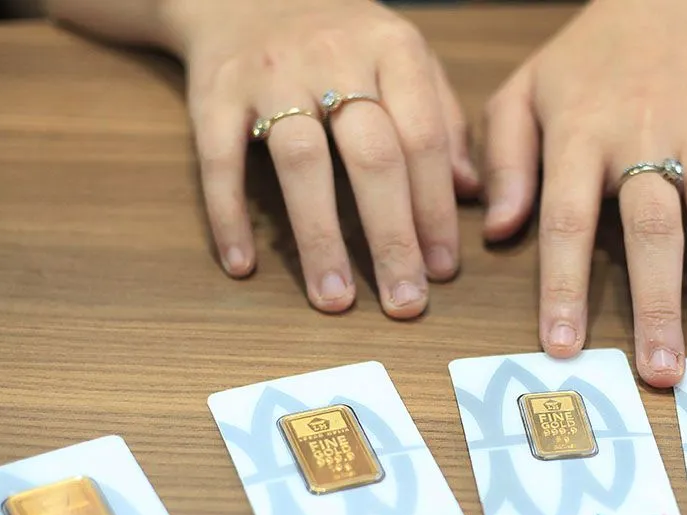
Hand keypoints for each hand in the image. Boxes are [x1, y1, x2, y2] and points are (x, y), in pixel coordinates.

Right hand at [167, 0, 478, 315]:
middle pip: (371, 157)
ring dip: (320, 239)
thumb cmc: (342, 40)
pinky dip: (229, 214)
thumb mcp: (403, 57)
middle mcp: (333, 57)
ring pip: (301, 163)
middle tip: (404, 302)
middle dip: (392, 238)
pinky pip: (219, 159)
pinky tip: (243, 265)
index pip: (423, 140)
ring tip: (334, 300)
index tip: (444, 271)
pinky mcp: (214, 92)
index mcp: (391, 50)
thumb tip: (472, 194)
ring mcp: (271, 75)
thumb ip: (440, 120)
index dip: (436, 211)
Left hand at [482, 0, 686, 386]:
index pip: (569, 219)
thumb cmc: (585, 62)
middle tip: (663, 373)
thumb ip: (506, 159)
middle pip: (655, 229)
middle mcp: (647, 132)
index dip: (566, 286)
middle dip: (658, 305)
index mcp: (581, 131)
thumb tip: (501, 232)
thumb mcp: (523, 92)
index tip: (564, 348)